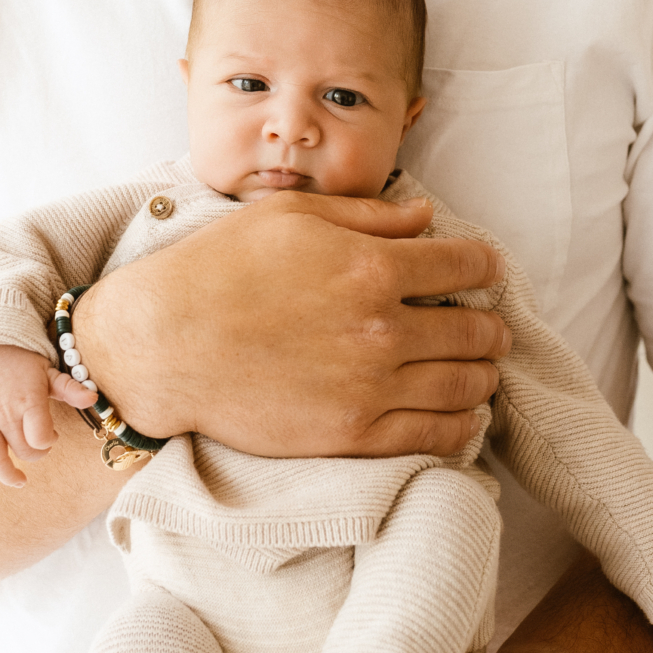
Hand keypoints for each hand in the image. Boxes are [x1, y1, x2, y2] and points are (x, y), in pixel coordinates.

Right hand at [0, 344, 98, 486]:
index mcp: (27, 400)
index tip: (52, 435)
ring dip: (8, 475)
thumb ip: (70, 389)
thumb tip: (93, 399)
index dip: (49, 442)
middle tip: (38, 442)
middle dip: (35, 453)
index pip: (39, 438)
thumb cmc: (21, 364)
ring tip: (20, 480)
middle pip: (22, 450)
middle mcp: (4, 412)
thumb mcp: (48, 371)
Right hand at [74, 193, 511, 458]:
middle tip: (487, 326)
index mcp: (372, 268)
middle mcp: (383, 330)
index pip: (466, 266)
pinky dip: (460, 425)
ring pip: (466, 386)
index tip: (482, 271)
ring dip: (481, 375)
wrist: (163, 345)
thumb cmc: (218, 269)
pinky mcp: (353, 435)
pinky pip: (435, 436)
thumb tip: (423, 217)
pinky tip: (460, 414)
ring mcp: (371, 388)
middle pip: (476, 331)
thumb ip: (367, 216)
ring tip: (478, 370)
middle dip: (489, 326)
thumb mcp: (290, 217)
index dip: (483, 265)